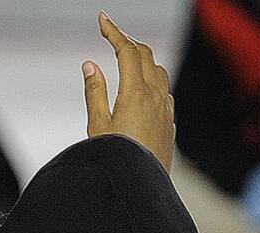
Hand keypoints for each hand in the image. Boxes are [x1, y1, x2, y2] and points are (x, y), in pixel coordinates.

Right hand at [82, 11, 174, 171]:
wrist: (141, 185)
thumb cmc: (116, 158)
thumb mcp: (97, 125)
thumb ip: (94, 91)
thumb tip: (90, 64)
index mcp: (135, 93)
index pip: (126, 51)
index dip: (113, 31)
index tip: (102, 19)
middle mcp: (155, 95)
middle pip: (144, 54)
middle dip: (127, 40)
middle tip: (110, 35)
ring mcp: (166, 107)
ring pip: (158, 69)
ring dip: (141, 58)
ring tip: (125, 58)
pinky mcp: (170, 119)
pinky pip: (163, 88)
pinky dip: (150, 78)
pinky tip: (140, 88)